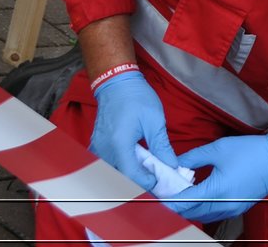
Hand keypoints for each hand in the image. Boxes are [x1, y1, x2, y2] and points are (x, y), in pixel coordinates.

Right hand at [90, 69, 177, 191]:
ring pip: (110, 174)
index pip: (131, 174)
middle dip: (136, 183)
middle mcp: (103, 150)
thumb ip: (161, 146)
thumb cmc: (136, 98)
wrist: (116, 83)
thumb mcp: (155, 121)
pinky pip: (105, 166)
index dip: (145, 182)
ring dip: (127, 178)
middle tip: (154, 181)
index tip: (159, 182)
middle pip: (118, 178)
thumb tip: (171, 165)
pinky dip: (118, 170)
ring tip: (146, 174)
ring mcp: (97, 149)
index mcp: (119, 144)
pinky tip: (133, 166)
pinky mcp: (95, 147)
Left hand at [164, 134, 267, 223]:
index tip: (157, 193)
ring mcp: (232, 209)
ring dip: (188, 207)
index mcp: (217, 189)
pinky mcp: (237, 209)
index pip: (184, 201)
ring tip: (181, 192)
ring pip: (201, 215)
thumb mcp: (219, 148)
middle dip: (176, 204)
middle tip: (166, 192)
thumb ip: (193, 157)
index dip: (168, 199)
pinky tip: (199, 194)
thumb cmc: (251, 151)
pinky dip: (201, 207)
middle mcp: (224, 204)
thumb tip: (175, 164)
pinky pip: (213, 213)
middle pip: (190, 212)